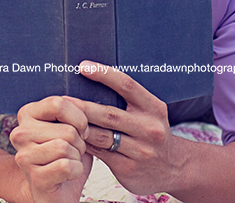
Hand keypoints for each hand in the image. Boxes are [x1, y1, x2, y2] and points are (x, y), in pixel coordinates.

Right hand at [10, 96, 92, 202]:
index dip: (78, 118)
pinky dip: (76, 171)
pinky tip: (67, 174)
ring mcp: (24, 156)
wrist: (58, 190)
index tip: (80, 130)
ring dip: (77, 157)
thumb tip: (86, 104)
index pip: (58, 103)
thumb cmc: (67, 155)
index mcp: (27, 114)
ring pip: (65, 147)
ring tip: (68, 161)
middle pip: (67, 130)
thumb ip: (75, 113)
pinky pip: (66, 166)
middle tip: (72, 151)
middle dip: (79, 143)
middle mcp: (20, 133)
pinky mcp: (34, 177)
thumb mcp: (70, 127)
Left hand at [73, 61, 180, 195]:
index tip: (83, 66)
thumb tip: (92, 76)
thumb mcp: (149, 112)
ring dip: (79, 127)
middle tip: (62, 99)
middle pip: (109, 114)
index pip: (127, 86)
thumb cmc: (151, 133)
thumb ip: (127, 98)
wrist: (173, 169)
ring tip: (61, 118)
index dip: (104, 74)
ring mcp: (140, 151)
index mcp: (154, 108)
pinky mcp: (128, 168)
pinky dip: (83, 144)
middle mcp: (149, 128)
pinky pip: (99, 153)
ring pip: (101, 136)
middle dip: (82, 106)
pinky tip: (71, 137)